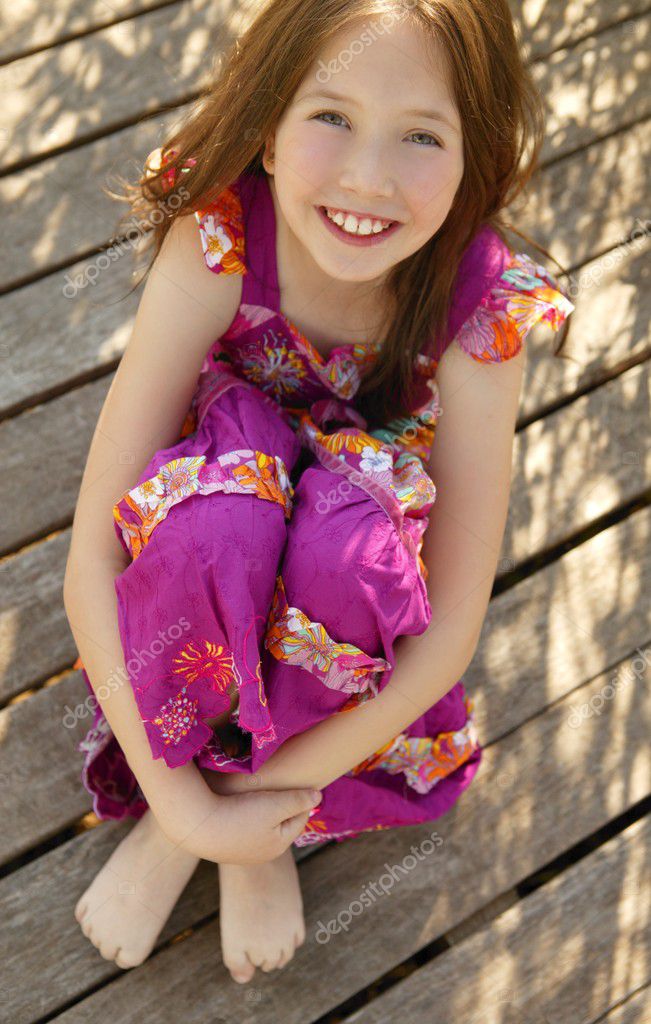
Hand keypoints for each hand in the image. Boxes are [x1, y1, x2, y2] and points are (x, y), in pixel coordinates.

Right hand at [157, 786, 321, 864]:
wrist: (197, 826)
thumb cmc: (241, 815)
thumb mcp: (276, 804)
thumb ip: (299, 800)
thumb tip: (318, 797)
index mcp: (278, 845)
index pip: (299, 819)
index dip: (301, 799)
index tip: (299, 782)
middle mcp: (261, 853)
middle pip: (280, 823)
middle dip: (281, 805)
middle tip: (278, 785)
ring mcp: (240, 852)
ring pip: (261, 826)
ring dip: (262, 810)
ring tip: (257, 792)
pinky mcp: (222, 845)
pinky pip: (242, 827)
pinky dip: (244, 815)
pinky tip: (237, 803)